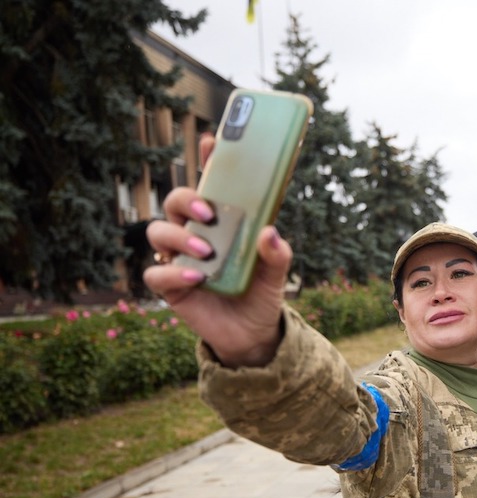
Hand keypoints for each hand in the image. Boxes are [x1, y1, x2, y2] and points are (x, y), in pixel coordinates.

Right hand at [143, 136, 291, 367]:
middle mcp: (195, 234)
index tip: (212, 141)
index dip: (208, 161)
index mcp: (222, 222)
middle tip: (208, 212)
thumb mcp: (277, 273)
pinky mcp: (171, 286)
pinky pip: (156, 273)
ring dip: (179, 237)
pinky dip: (173, 272)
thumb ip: (277, 253)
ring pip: (158, 232)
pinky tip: (197, 277)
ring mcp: (179, 258)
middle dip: (187, 199)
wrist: (252, 334)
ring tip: (206, 251)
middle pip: (175, 201)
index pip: (211, 185)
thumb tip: (270, 232)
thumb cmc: (261, 294)